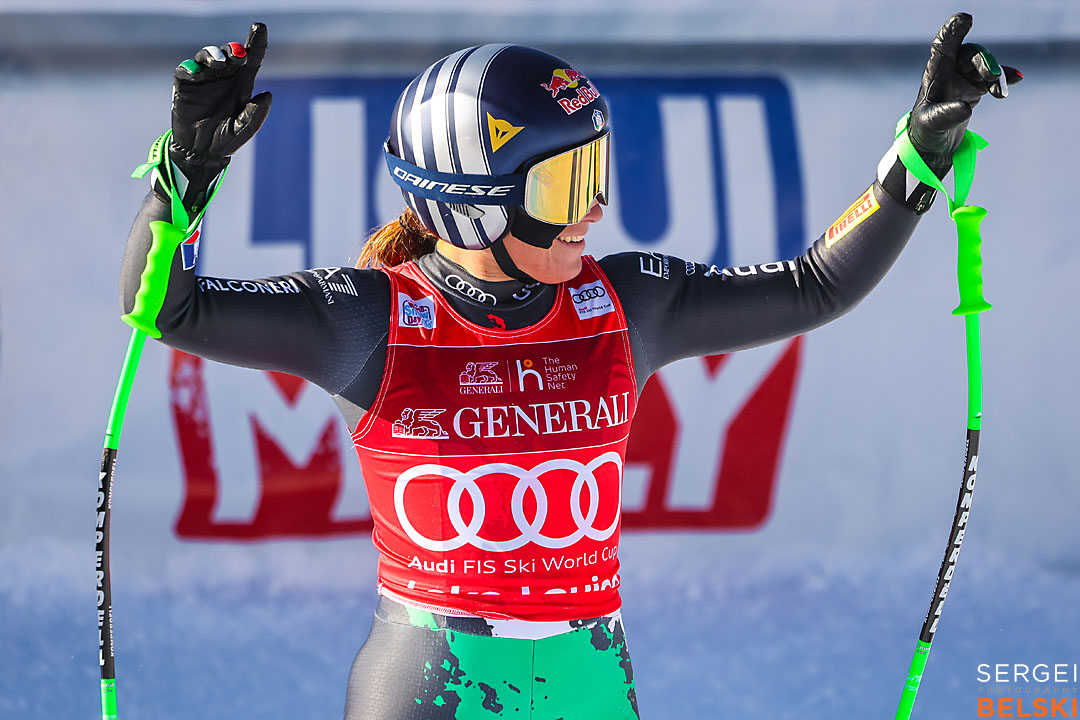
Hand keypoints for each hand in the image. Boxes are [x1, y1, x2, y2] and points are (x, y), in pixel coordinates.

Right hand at [169, 22, 271, 172]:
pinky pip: (186, 69)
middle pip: (229, 54)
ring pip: (207, 56)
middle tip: (238, 55)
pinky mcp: (185, 85)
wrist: (201, 152)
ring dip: (213, 54)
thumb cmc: (226, 139)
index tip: (260, 27)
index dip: (256, 43)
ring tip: (220, 63)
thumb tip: (267, 94)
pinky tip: (197, 72)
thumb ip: (256, 114)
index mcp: (241, 85)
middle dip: (232, 50)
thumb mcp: (244, 129)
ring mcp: (204, 79)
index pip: (252, 59)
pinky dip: (191, 67)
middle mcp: (224, 77)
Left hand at [908, 13, 1020, 174]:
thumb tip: (965, 107)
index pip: (943, 44)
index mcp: (935, 72)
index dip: (953, 30)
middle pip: (970, 54)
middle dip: (984, 60)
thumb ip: (945, 115)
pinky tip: (1016, 79)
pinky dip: (1005, 78)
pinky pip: (993, 78)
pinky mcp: (975, 89)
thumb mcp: (931, 124)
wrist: (933, 146)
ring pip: (984, 65)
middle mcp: (950, 71)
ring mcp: (964, 78)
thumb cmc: (925, 133)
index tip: (965, 19)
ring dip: (995, 73)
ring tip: (999, 89)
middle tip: (993, 76)